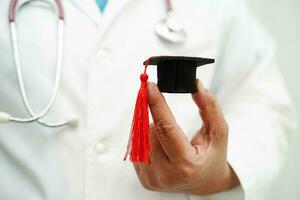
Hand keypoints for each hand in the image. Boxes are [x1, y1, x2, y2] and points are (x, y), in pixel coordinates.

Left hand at [134, 80, 239, 194]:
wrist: (204, 184)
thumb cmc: (212, 157)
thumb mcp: (218, 133)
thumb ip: (210, 108)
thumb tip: (197, 86)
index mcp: (186, 165)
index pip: (166, 128)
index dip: (156, 104)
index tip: (150, 86)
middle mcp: (165, 175)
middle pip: (151, 131)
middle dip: (158, 117)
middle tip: (167, 113)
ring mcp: (152, 179)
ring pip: (142, 139)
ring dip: (153, 130)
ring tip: (170, 137)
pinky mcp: (144, 180)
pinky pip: (137, 150)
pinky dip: (147, 141)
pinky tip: (161, 146)